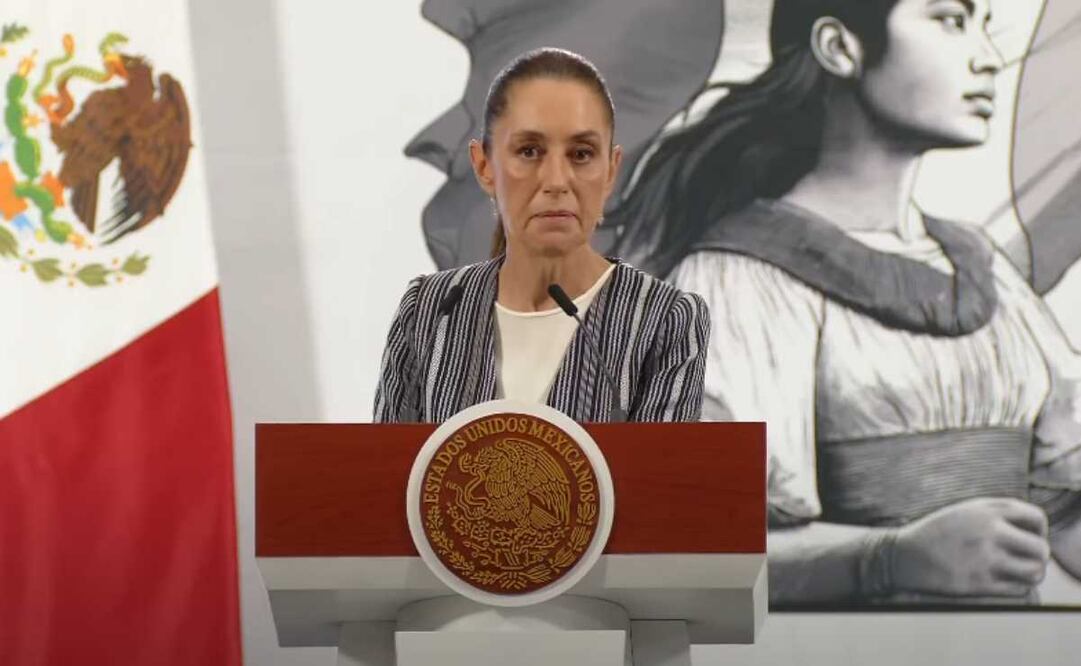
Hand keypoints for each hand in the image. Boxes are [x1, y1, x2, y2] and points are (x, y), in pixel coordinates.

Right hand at [893, 497, 1049, 596]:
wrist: (903, 555)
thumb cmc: (938, 532)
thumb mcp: (965, 510)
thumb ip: (997, 513)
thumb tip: (1033, 529)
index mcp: (986, 511)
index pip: (1036, 518)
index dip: (1039, 530)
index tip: (1028, 537)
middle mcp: (989, 532)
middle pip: (1040, 548)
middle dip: (1037, 556)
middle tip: (1025, 559)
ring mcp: (984, 559)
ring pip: (1034, 572)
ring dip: (1031, 573)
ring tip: (1019, 572)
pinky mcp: (978, 584)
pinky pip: (1018, 589)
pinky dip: (1017, 587)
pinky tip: (1004, 582)